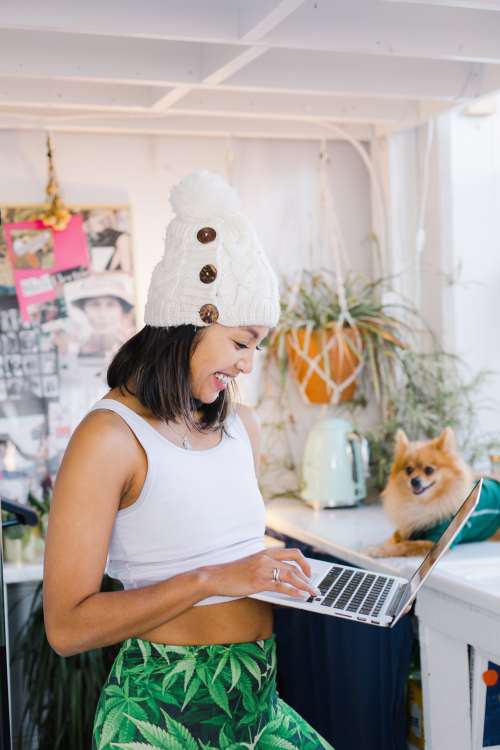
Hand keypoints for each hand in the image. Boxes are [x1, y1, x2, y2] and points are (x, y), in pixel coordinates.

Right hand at [203, 548, 319, 599]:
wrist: (216, 577)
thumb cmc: (233, 573)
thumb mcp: (253, 564)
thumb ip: (267, 567)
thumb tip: (283, 578)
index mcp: (266, 552)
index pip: (291, 553)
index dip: (304, 562)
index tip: (310, 572)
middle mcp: (266, 558)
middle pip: (295, 563)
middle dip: (308, 575)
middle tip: (314, 586)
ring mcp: (262, 569)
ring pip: (290, 575)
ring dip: (304, 585)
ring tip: (312, 593)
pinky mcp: (258, 581)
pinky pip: (280, 586)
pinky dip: (293, 591)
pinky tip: (300, 596)